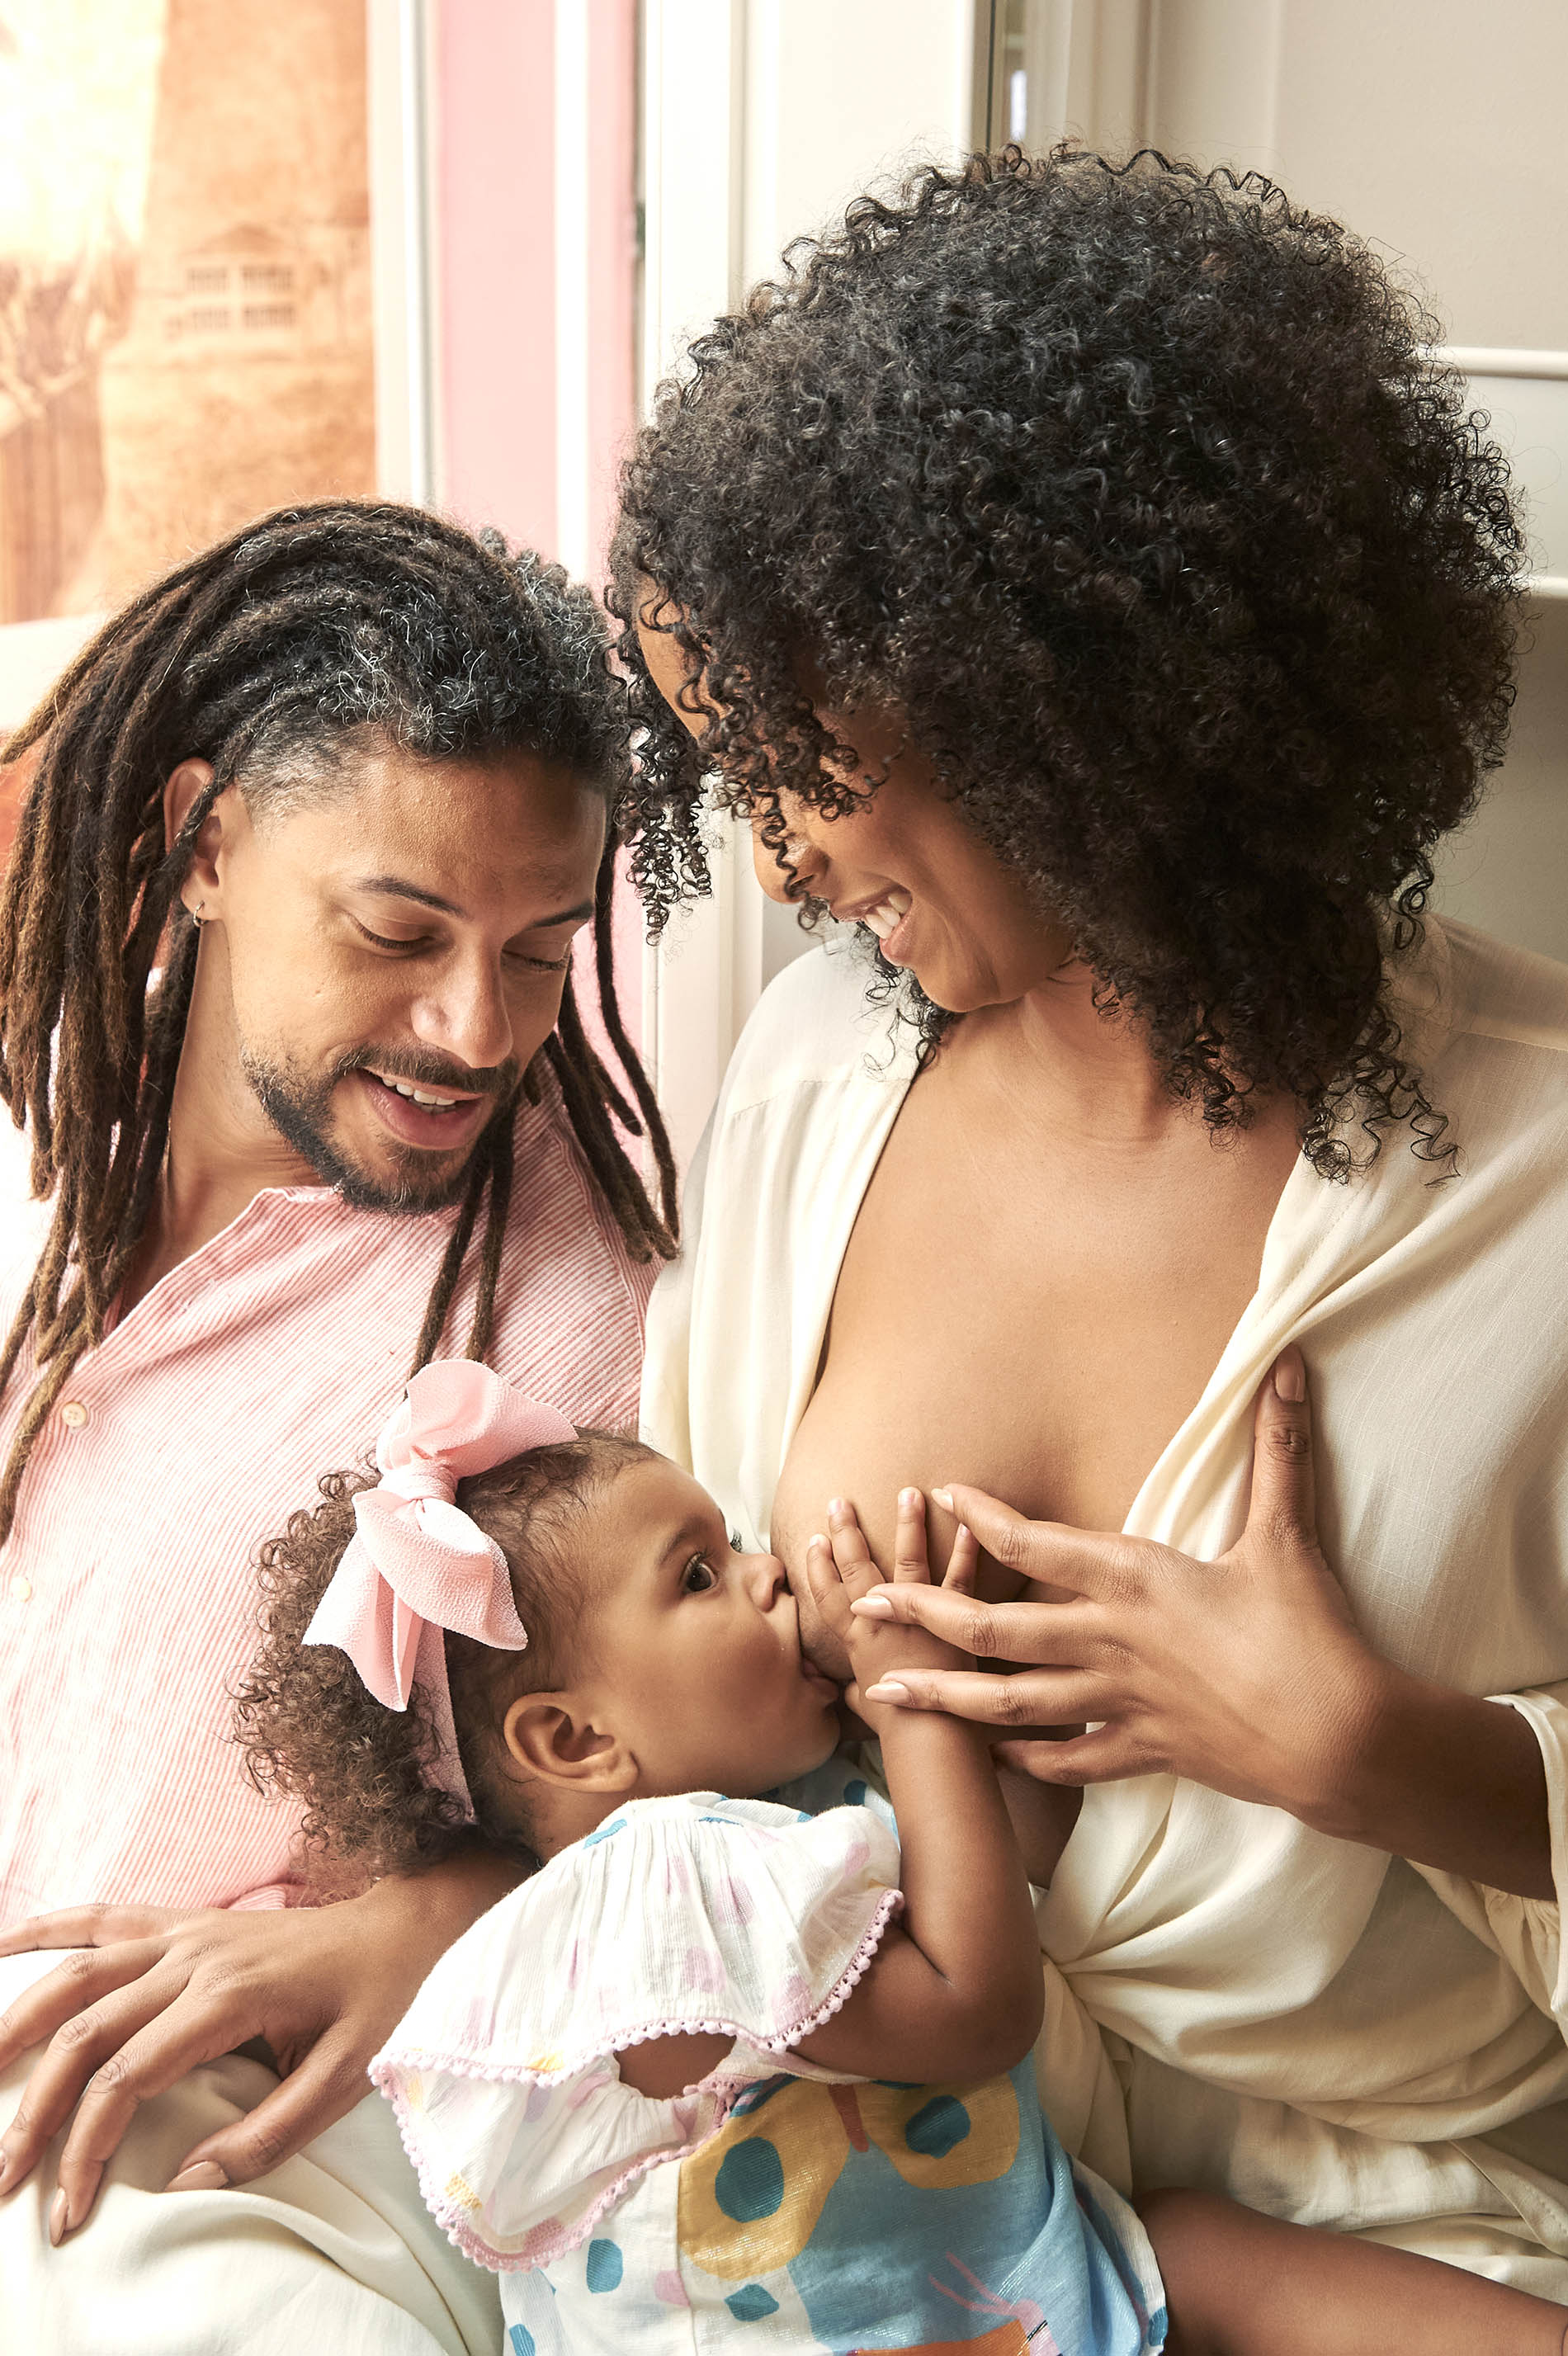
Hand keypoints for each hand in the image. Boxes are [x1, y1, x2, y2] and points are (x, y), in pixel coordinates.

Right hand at [0, 1850, 518, 2238]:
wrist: (413, 1926)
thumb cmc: (383, 2004)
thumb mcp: (345, 2081)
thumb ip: (267, 2136)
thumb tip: (182, 2182)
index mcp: (229, 1996)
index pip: (126, 2081)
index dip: (83, 2151)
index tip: (67, 2213)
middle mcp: (195, 1955)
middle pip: (83, 2032)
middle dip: (31, 2110)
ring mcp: (186, 1930)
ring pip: (75, 1971)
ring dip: (13, 2024)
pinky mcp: (187, 1920)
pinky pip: (102, 1916)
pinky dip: (45, 1929)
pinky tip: (1, 1949)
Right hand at [804, 1490, 979, 1725]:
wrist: (930, 1736)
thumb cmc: (898, 1729)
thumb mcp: (866, 1710)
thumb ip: (859, 1693)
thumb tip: (854, 1693)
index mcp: (858, 1643)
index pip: (830, 1598)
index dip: (819, 1568)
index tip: (813, 1539)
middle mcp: (882, 1623)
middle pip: (859, 1570)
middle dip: (847, 1533)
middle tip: (840, 1501)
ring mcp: (917, 1618)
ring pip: (907, 1562)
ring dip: (907, 1525)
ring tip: (909, 1491)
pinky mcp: (955, 1620)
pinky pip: (961, 1578)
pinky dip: (966, 1550)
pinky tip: (970, 1521)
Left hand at [845, 1349, 1384, 1820]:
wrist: (1339, 1741)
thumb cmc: (1309, 1634)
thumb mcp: (1286, 1533)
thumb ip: (1279, 1446)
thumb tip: (1293, 1362)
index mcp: (1135, 1579)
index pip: (1036, 1542)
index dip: (982, 1518)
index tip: (939, 1494)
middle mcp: (1110, 1640)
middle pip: (995, 1628)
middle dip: (922, 1612)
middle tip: (862, 1604)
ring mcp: (1119, 1701)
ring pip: (1011, 1701)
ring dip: (945, 1694)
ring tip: (884, 1691)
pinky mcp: (1143, 1752)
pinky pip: (1069, 1757)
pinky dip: (1027, 1754)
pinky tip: (996, 1749)